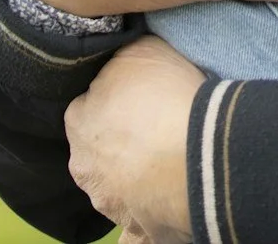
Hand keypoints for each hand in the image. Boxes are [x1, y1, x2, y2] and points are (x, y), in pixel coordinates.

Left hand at [66, 36, 202, 240]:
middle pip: (98, 150)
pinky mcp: (136, 229)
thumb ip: (122, 59)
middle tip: (154, 128)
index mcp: (79, 122)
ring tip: (168, 163)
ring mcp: (109, 202)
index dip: (114, 99)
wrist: (198, 154)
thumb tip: (119, 64)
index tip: (139, 98)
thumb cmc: (167, 98)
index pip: (87, 107)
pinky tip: (153, 210)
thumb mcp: (142, 50)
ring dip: (133, 177)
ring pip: (115, 187)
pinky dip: (138, 227)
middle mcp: (85, 167)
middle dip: (118, 142)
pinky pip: (132, 233)